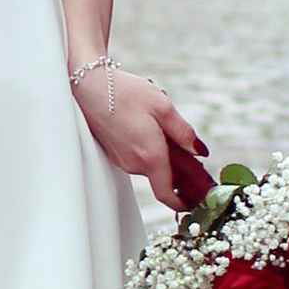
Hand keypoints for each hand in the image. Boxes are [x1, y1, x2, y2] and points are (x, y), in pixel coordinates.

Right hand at [74, 64, 210, 209]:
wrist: (89, 86)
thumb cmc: (125, 93)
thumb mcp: (163, 107)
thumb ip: (184, 133)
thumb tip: (199, 150)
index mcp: (150, 156)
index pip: (166, 194)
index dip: (182, 203)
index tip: (193, 201)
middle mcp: (134, 164)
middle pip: (162, 173)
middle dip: (174, 159)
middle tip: (180, 135)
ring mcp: (121, 159)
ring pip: (149, 161)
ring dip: (158, 146)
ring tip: (153, 116)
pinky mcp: (113, 152)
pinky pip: (136, 154)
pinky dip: (145, 143)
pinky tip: (139, 118)